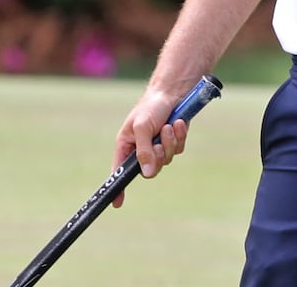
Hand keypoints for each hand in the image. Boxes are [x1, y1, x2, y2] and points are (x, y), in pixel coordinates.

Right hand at [110, 90, 188, 207]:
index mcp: (126, 146)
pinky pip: (178, 149)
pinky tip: (178, 123)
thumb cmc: (151, 106)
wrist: (172, 93)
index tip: (117, 203)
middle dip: (158, 154)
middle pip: (150, 169)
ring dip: (170, 142)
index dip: (117, 188)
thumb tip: (147, 173)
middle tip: (160, 138)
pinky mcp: (172, 143)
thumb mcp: (143, 127)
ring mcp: (158, 147)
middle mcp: (141, 150)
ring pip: (166, 159)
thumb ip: (144, 151)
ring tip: (169, 125)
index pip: (119, 172)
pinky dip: (179, 136)